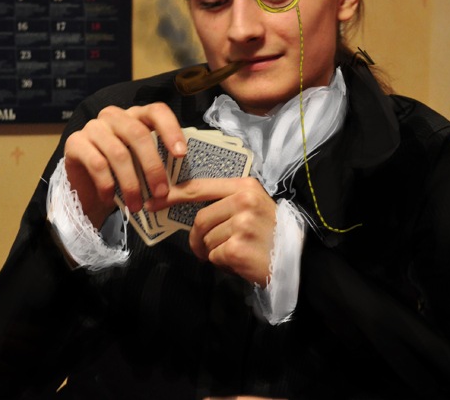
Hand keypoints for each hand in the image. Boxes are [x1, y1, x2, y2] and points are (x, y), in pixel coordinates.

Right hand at [64, 103, 186, 227]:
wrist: (86, 188)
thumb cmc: (121, 173)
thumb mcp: (142, 164)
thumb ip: (159, 161)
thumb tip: (183, 177)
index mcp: (136, 115)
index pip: (156, 111)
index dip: (170, 130)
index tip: (181, 155)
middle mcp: (114, 116)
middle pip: (138, 134)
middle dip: (152, 166)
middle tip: (161, 192)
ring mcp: (93, 127)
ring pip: (118, 153)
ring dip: (131, 183)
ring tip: (137, 206)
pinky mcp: (74, 142)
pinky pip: (97, 164)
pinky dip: (107, 186)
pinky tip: (111, 201)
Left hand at [149, 177, 276, 284]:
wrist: (296, 259)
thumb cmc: (269, 232)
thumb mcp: (252, 205)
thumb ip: (225, 201)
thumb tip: (187, 205)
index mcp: (245, 186)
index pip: (200, 187)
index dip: (174, 195)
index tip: (154, 202)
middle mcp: (243, 201)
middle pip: (200, 219)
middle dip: (199, 237)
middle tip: (211, 248)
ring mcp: (241, 224)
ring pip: (205, 239)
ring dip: (213, 251)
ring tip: (234, 251)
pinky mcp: (237, 248)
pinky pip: (213, 256)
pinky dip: (221, 263)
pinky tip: (239, 261)